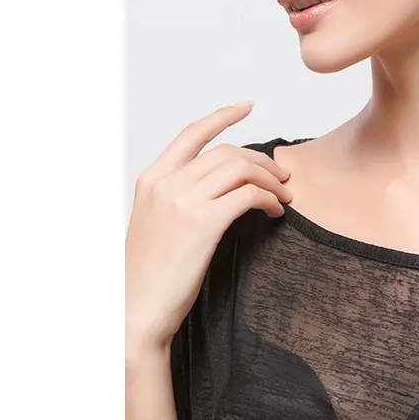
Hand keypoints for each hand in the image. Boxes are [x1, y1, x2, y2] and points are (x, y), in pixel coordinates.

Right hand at [125, 102, 292, 356]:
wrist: (135, 312)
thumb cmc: (149, 275)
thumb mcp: (153, 222)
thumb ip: (177, 195)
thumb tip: (217, 184)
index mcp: (151, 179)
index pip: (192, 133)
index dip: (223, 115)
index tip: (248, 106)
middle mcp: (166, 183)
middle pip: (228, 151)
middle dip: (261, 161)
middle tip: (281, 177)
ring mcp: (183, 200)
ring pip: (241, 168)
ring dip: (271, 180)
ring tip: (283, 196)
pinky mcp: (203, 222)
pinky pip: (248, 194)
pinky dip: (269, 199)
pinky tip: (275, 213)